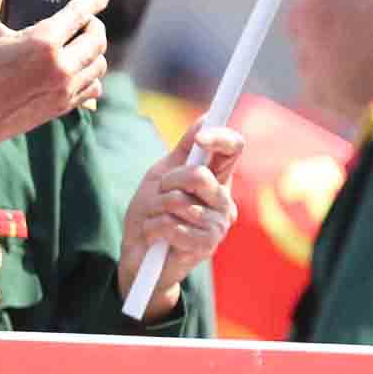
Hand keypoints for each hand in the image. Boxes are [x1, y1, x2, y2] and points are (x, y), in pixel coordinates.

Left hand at [119, 122, 243, 316]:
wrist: (139, 255)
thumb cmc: (152, 213)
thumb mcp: (161, 176)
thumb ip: (183, 150)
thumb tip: (205, 118)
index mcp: (216, 179)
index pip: (233, 149)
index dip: (220, 138)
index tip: (201, 137)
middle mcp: (224, 200)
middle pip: (199, 175)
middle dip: (167, 183)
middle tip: (159, 196)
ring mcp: (218, 225)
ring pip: (180, 202)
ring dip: (155, 210)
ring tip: (156, 221)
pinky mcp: (206, 246)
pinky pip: (173, 226)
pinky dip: (154, 229)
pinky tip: (157, 238)